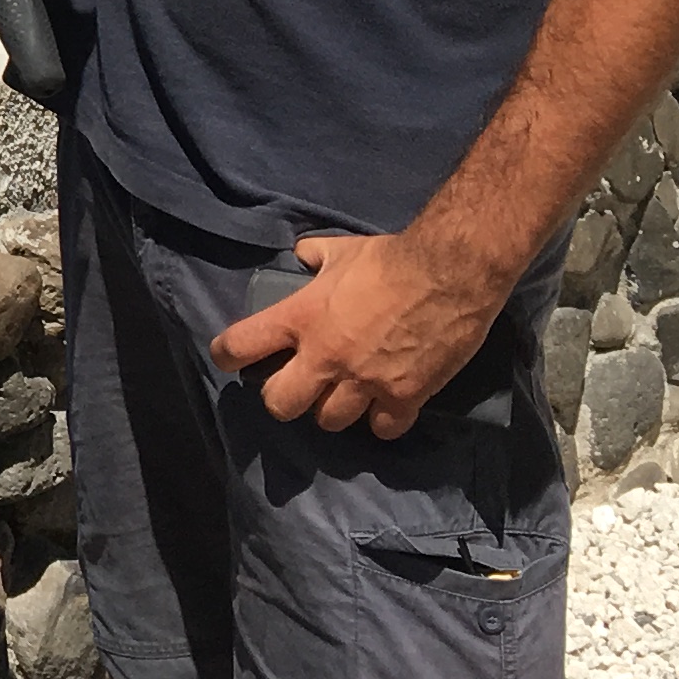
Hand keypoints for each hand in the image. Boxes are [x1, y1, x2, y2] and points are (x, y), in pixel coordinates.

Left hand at [210, 230, 506, 436]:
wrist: (450, 272)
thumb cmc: (391, 258)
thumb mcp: (341, 250)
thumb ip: (316, 256)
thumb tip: (303, 255)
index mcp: (301, 317)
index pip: (240, 346)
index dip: (229, 356)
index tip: (232, 359)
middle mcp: (325, 356)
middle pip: (279, 404)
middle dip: (284, 398)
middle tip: (298, 386)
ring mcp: (364, 381)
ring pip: (329, 421)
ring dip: (334, 410)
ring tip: (345, 395)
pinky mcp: (404, 397)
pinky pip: (382, 428)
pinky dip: (382, 420)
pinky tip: (387, 406)